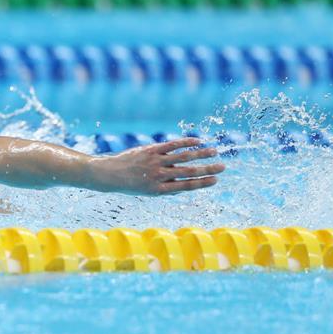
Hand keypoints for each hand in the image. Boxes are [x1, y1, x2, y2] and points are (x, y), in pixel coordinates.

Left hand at [90, 137, 224, 194]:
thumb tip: (188, 186)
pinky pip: (171, 145)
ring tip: (214, 151)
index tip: (216, 180)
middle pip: (188, 172)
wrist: (109, 175)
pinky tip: (198, 141)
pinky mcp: (150, 150)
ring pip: (182, 157)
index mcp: (160, 190)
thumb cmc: (131, 184)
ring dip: (200, 154)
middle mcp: (159, 176)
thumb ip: (168, 188)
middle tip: (223, 166)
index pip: (186, 186)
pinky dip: (186, 143)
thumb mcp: (149, 192)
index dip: (203, 183)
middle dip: (207, 169)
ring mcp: (155, 162)